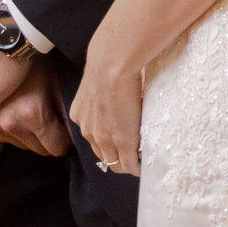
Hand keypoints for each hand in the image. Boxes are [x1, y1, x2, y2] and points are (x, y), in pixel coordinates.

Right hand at [0, 59, 72, 157]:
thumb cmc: (31, 57)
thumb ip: (65, 112)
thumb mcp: (54, 81)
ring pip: (20, 144)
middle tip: (44, 110)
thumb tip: (76, 137)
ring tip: (26, 104)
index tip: (61, 125)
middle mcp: (10, 123)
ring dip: (25, 132)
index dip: (63, 137)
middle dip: (45, 136)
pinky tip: (10, 105)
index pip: (57, 148)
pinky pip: (1, 136)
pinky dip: (8, 126)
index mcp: (33, 114)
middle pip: (39, 149)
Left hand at [69, 47, 142, 177]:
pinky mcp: (122, 141)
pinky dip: (138, 167)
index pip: (93, 136)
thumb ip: (102, 89)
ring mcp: (103, 138)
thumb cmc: (109, 59)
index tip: (122, 138)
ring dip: (128, 162)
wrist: (113, 62)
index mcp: (80, 114)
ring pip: (114, 163)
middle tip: (133, 152)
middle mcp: (87, 129)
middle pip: (102, 154)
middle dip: (117, 156)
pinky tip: (146, 164)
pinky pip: (129, 164)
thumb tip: (115, 82)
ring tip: (141, 158)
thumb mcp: (97, 78)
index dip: (109, 141)